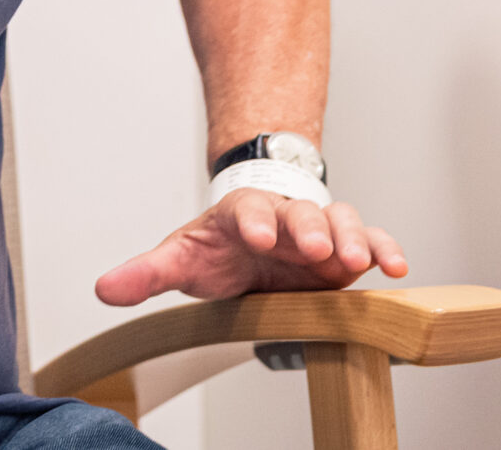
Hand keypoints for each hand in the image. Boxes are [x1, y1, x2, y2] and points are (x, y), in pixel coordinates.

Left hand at [94, 189, 407, 305]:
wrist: (253, 236)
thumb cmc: (218, 249)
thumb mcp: (181, 261)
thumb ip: (147, 274)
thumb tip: (104, 289)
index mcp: (241, 216)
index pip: (246, 210)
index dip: (253, 220)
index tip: (258, 236)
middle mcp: (284, 216)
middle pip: (299, 211)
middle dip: (308, 227)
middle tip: (315, 247)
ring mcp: (317, 229)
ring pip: (340, 220)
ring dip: (350, 237)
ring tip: (358, 261)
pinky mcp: (345, 249)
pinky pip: (369, 240)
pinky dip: (384, 247)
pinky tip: (396, 267)